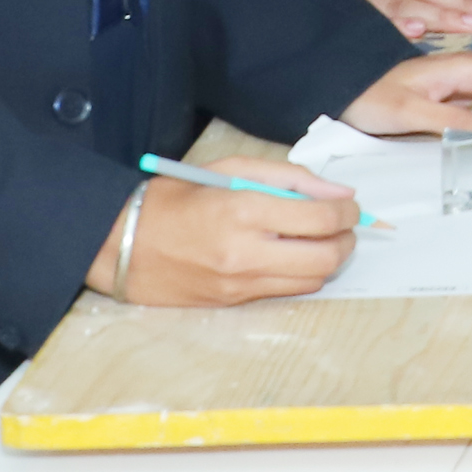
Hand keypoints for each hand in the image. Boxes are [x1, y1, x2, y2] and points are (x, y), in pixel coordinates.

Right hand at [87, 157, 355, 306]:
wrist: (121, 244)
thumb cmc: (175, 198)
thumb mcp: (229, 169)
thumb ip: (288, 177)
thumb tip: (337, 192)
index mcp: (243, 210)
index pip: (320, 219)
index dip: (347, 212)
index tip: (350, 205)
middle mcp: (245, 252)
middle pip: (325, 257)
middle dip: (347, 240)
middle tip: (344, 226)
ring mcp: (239, 283)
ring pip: (311, 280)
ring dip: (327, 260)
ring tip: (319, 240)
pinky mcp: (233, 303)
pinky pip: (285, 292)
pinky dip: (300, 274)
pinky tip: (291, 256)